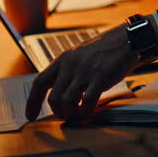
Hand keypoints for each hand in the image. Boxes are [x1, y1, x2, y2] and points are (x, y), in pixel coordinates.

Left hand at [24, 26, 138, 122]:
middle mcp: (70, 65)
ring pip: (67, 102)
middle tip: (67, 116)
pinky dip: (86, 112)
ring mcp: (85, 71)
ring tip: (78, 115)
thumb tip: (58, 95)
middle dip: (58, 112)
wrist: (127, 40)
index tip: (30, 116)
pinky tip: (90, 112)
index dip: (32, 102)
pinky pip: (87, 102)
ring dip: (71, 114)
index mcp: (62, 60)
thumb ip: (67, 72)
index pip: (39, 83)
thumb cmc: (104, 51)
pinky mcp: (100, 77)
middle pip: (53, 98)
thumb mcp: (79, 56)